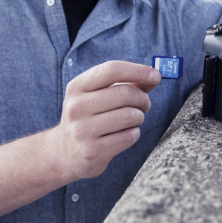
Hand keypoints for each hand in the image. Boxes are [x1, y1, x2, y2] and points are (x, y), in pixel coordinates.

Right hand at [53, 61, 160, 179]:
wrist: (64, 153)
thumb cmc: (91, 117)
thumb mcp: (100, 95)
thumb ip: (128, 84)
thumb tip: (155, 76)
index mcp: (78, 86)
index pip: (112, 70)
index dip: (138, 71)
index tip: (157, 76)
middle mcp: (77, 106)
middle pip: (125, 93)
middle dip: (143, 98)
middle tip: (145, 105)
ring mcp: (82, 130)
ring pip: (129, 116)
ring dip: (139, 117)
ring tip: (134, 120)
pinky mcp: (92, 151)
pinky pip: (129, 136)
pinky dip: (135, 133)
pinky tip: (126, 134)